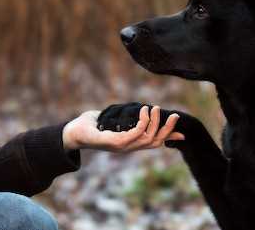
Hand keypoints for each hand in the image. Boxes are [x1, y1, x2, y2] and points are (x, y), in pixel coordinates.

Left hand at [62, 106, 184, 151]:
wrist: (72, 133)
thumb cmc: (90, 125)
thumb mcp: (113, 120)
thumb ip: (126, 117)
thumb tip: (136, 109)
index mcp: (129, 143)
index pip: (153, 143)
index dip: (168, 138)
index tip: (182, 134)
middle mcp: (127, 147)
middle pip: (155, 143)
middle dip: (167, 130)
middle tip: (175, 115)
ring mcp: (122, 147)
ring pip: (147, 139)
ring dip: (154, 123)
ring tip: (155, 108)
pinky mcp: (114, 143)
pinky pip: (134, 134)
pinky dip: (142, 122)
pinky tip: (143, 110)